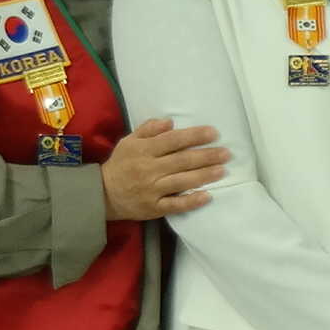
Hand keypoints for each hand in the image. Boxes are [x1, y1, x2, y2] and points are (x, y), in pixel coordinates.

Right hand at [101, 117, 230, 221]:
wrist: (103, 194)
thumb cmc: (121, 164)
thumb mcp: (129, 142)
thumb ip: (148, 130)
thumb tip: (169, 122)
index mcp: (144, 151)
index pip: (172, 141)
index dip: (193, 136)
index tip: (213, 133)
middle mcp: (149, 169)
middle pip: (181, 161)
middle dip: (206, 156)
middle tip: (226, 153)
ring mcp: (152, 190)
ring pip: (181, 181)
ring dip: (203, 176)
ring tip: (222, 170)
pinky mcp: (154, 208)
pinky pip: (175, 205)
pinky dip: (191, 201)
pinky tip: (207, 196)